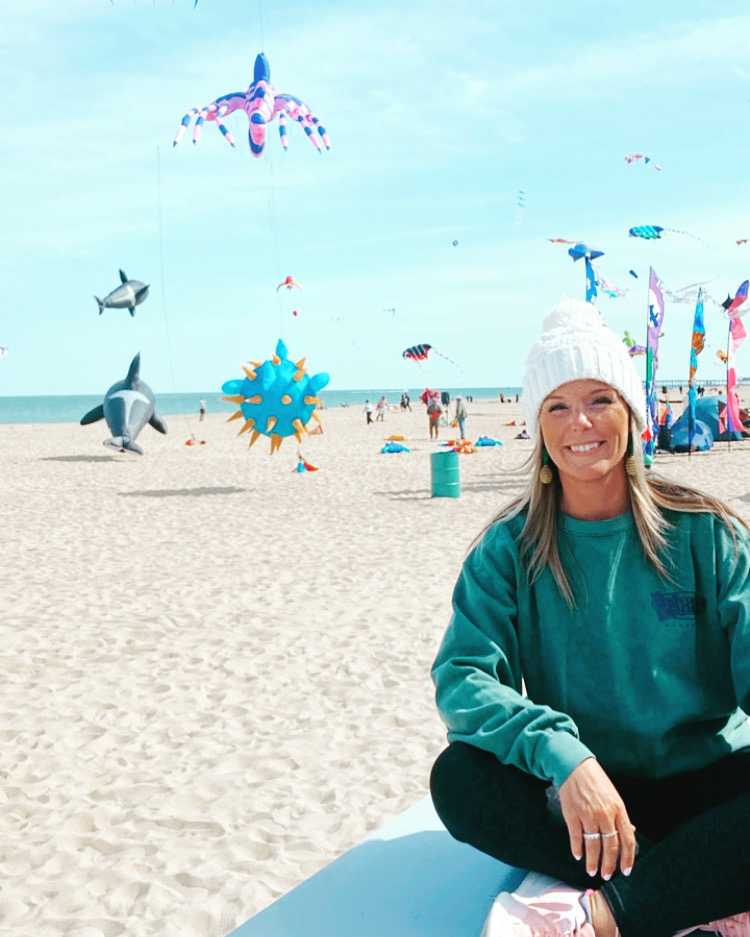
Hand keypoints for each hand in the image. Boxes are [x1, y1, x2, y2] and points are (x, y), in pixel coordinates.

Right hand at [557, 757, 635, 879]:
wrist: (574, 765)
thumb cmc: (595, 781)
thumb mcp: (613, 796)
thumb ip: (621, 816)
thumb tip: (631, 832)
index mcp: (618, 809)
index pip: (627, 839)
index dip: (628, 858)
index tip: (625, 871)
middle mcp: (605, 814)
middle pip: (610, 846)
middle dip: (609, 864)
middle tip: (606, 875)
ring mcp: (588, 815)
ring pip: (593, 845)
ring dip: (592, 861)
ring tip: (591, 870)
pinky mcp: (572, 814)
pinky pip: (576, 837)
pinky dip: (576, 849)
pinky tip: (577, 855)